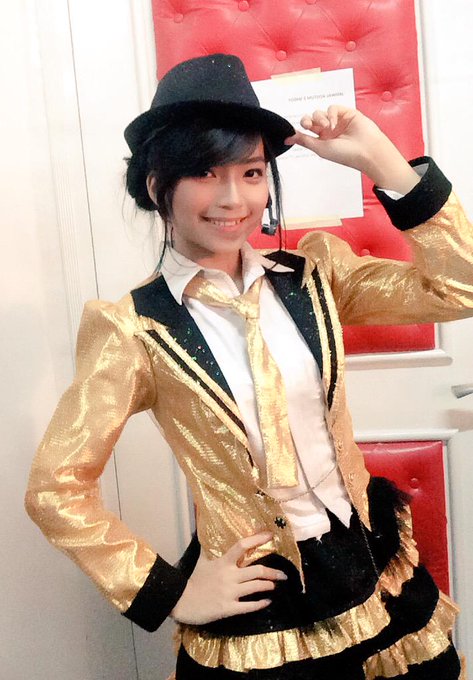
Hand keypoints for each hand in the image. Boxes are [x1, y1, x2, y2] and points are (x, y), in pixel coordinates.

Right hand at [170, 531, 287, 624]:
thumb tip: (206, 530)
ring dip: (268, 586)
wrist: (181, 601)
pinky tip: (267, 602)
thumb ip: (208, 547)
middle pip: (257, 570)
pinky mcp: (228, 608)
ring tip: (275, 586)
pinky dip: (260, 603)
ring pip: (256, 587)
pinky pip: (249, 606)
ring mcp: (229, 593)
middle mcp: (229, 576)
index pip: (242, 546)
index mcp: (223, 562)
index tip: (270, 535)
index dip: (257, 539)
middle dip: (273, 572)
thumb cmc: (193, 581)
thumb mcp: (201, 560)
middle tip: (283, 574)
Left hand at [285, 106, 419, 193]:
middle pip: (311, 119)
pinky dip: (331, 114)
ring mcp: (338, 121)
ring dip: (320, 119)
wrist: (366, 151)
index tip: (298, 130)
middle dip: (307, 120)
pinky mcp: (347, 113)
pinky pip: (333, 107)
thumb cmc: (345, 154)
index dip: (301, 127)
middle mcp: (329, 131)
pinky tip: (334, 123)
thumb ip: (304, 140)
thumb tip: (287, 139)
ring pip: (320, 112)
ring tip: (328, 128)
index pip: (307, 130)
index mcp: (322, 140)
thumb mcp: (320, 148)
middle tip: (309, 125)